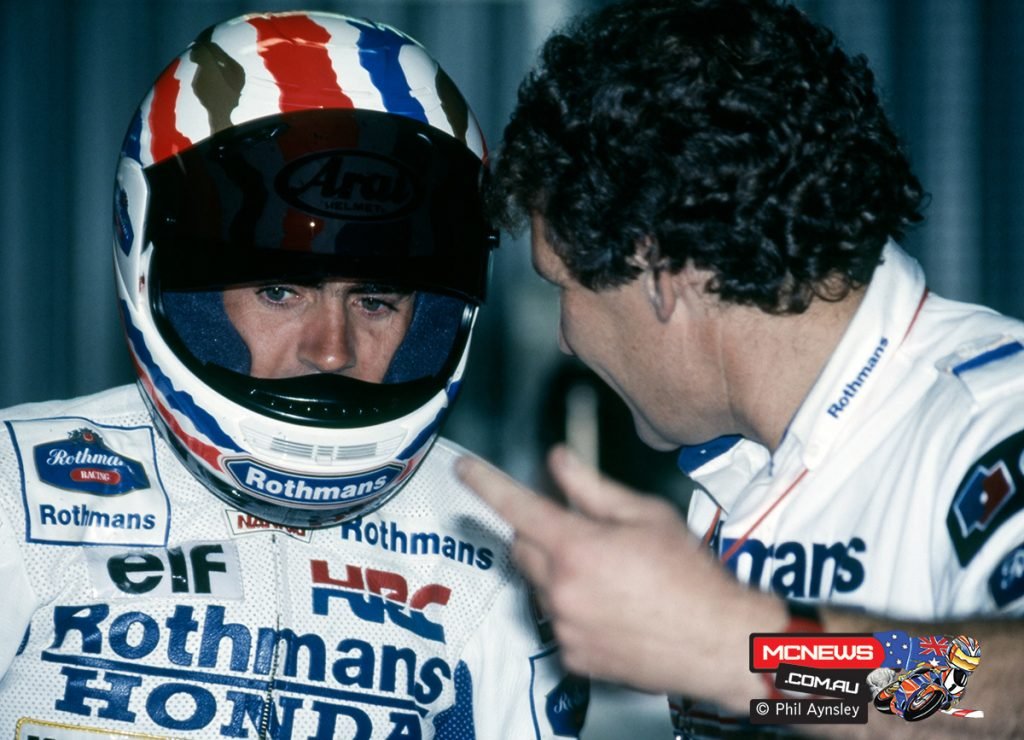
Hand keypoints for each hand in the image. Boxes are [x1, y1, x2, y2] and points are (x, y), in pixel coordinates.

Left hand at [456, 445, 780, 707]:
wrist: (717, 643)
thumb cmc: (690, 575)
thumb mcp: (646, 516)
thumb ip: (592, 487)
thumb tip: (559, 461)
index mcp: (577, 548)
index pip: (516, 507)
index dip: (486, 483)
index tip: (464, 468)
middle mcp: (561, 589)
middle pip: (522, 546)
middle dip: (540, 532)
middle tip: (582, 532)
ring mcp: (564, 627)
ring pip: (539, 585)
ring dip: (558, 572)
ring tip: (611, 576)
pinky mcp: (573, 656)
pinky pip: (556, 620)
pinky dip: (572, 607)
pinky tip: (613, 607)